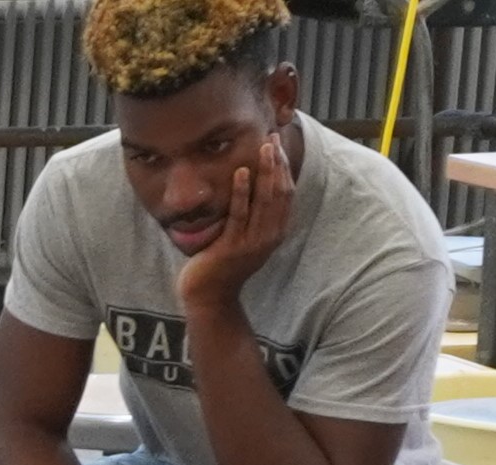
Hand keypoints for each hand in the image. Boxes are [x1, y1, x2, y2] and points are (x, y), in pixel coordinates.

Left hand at [169, 128, 303, 315]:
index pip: (287, 194)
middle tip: (272, 138)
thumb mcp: (243, 235)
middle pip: (281, 193)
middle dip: (278, 164)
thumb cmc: (222, 262)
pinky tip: (239, 173)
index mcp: (275, 232)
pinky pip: (239, 215)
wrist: (209, 295)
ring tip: (263, 148)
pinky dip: (242, 192)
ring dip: (265, 172)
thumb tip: (250, 183)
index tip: (277, 144)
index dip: (284, 168)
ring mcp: (253, 243)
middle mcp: (269, 236)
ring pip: (265, 201)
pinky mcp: (233, 247)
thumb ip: (251, 214)